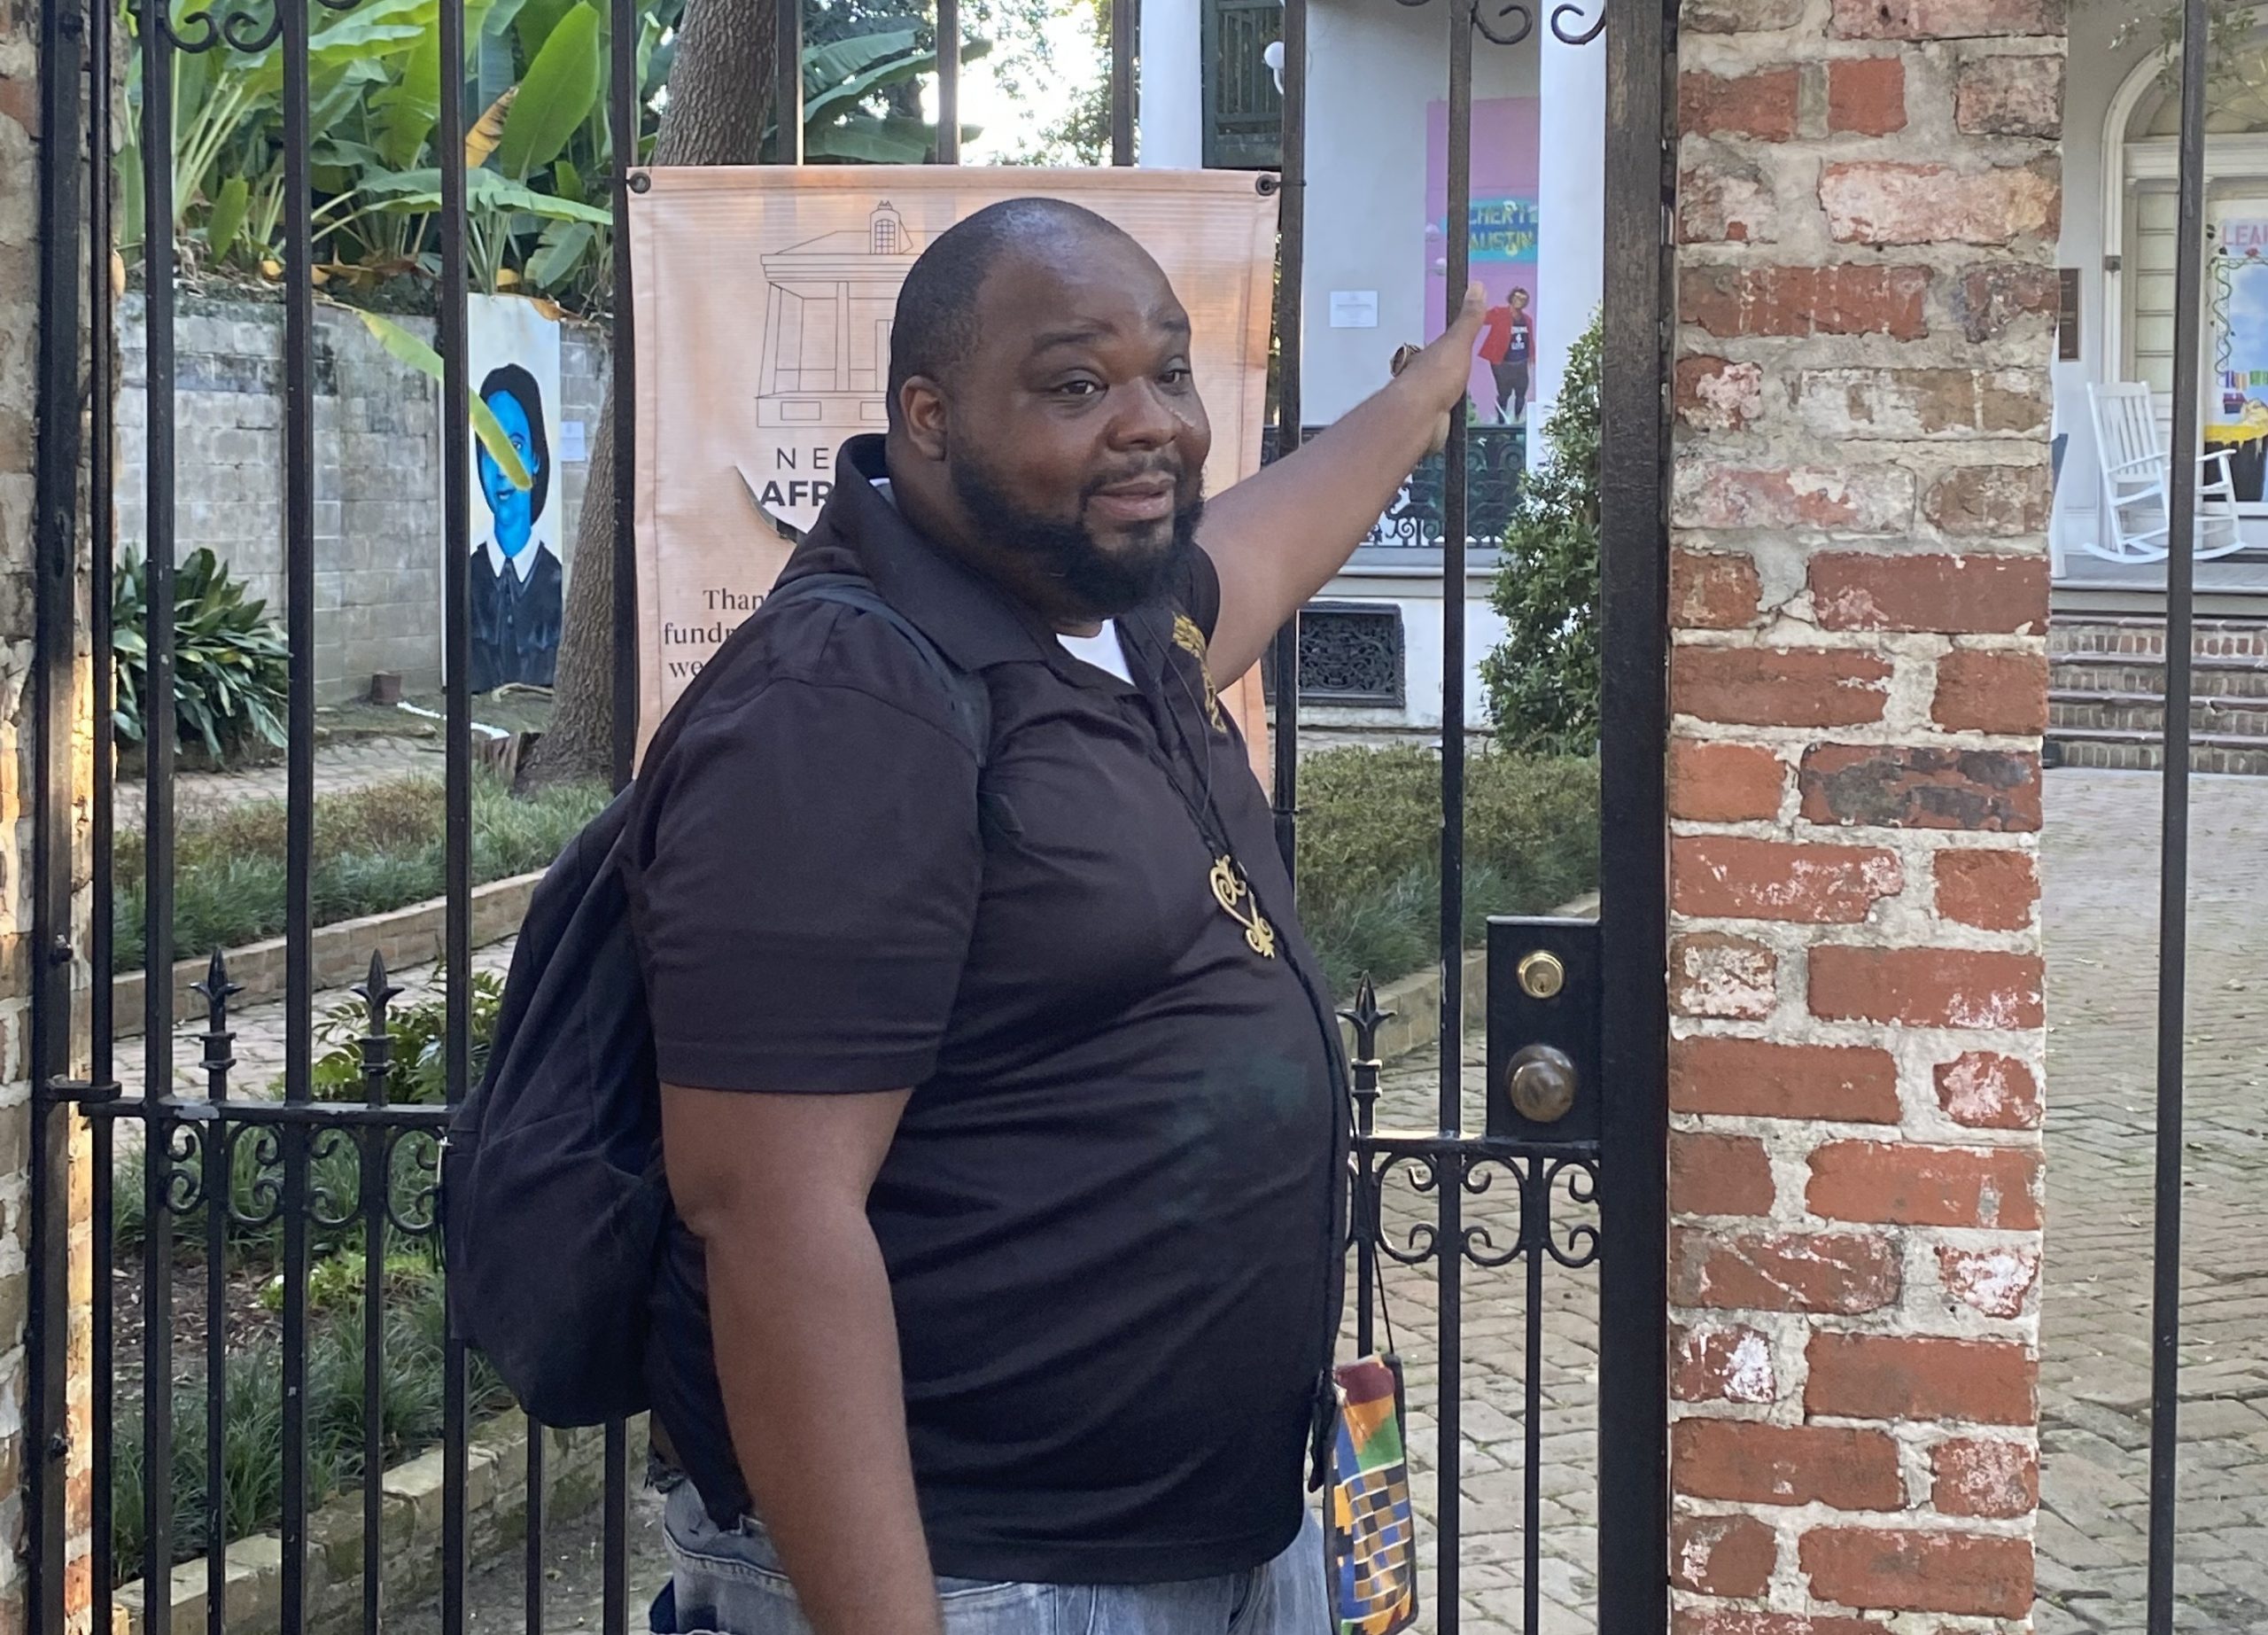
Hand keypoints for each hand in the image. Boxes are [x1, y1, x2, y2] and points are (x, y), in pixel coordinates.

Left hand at [1391, 281, 1487, 455]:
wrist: (1419, 416)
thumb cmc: (1431, 379)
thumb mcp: (1458, 342)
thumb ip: (1469, 319)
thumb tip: (1476, 288)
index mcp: (1435, 354)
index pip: (1448, 344)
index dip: (1457, 343)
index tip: (1466, 340)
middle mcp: (1429, 376)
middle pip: (1444, 370)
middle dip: (1454, 371)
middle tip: (1467, 366)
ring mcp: (1430, 399)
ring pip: (1444, 393)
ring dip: (1452, 394)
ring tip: (1464, 391)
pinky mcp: (1435, 421)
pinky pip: (1447, 415)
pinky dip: (1452, 415)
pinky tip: (1457, 414)